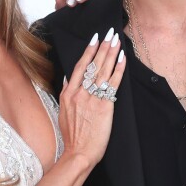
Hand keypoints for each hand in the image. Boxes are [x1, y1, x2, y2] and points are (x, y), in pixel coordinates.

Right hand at [57, 28, 125, 167]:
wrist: (79, 153)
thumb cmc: (72, 135)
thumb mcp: (63, 111)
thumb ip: (66, 92)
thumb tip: (68, 77)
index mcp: (69, 92)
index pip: (80, 65)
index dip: (88, 51)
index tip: (95, 38)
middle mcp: (80, 92)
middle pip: (93, 64)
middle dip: (102, 46)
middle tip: (110, 33)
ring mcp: (92, 98)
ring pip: (103, 70)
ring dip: (111, 53)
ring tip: (117, 40)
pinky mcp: (105, 105)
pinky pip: (113, 83)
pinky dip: (118, 69)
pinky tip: (122, 58)